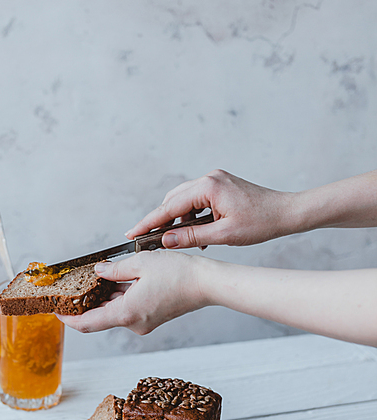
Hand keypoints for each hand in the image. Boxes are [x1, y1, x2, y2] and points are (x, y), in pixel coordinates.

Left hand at [56, 250, 210, 334]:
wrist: (207, 283)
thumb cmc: (180, 274)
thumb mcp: (140, 263)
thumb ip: (114, 270)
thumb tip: (98, 272)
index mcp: (126, 313)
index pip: (86, 324)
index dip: (67, 318)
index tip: (55, 309)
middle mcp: (133, 323)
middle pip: (99, 317)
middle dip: (85, 302)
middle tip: (72, 286)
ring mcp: (143, 322)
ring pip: (114, 311)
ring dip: (103, 297)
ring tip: (95, 277)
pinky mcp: (151, 317)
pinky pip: (127, 309)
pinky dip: (118, 297)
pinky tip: (116, 280)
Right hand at [126, 169, 294, 247]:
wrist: (287, 213)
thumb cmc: (261, 223)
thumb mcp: (223, 235)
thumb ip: (191, 237)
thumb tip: (165, 241)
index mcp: (208, 187)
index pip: (170, 207)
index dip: (149, 222)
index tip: (132, 233)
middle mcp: (209, 178)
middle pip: (173, 201)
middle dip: (159, 221)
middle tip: (145, 240)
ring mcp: (215, 180)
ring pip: (183, 201)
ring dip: (176, 220)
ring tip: (171, 241)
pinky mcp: (221, 186)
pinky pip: (197, 201)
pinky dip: (190, 217)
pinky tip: (192, 234)